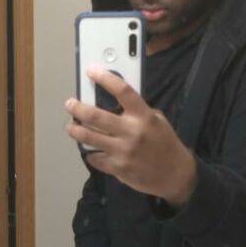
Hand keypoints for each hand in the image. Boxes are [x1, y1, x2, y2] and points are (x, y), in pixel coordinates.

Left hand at [65, 66, 196, 207]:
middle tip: (70, 104)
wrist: (175, 175)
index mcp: (144, 117)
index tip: (92, 71)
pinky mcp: (117, 168)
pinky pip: (95, 157)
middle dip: (78, 108)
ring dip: (76, 131)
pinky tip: (90, 149)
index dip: (105, 78)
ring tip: (71, 127)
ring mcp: (123, 151)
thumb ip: (138, 111)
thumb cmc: (165, 144)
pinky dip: (90, 152)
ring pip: (90, 138)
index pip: (123, 91)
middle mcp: (132, 132)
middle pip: (96, 116)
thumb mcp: (158, 121)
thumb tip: (113, 100)